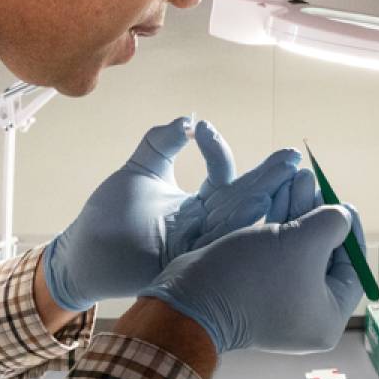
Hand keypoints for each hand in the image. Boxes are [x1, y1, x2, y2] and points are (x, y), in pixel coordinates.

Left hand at [42, 118, 303, 310]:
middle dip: (271, 178)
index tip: (201, 127)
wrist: (85, 251)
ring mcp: (202, 244)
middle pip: (245, 198)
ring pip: (243, 218)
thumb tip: (186, 119)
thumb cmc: (108, 215)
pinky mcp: (194, 259)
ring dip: (267, 196)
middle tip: (293, 157)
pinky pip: (225, 240)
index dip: (217, 151)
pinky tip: (260, 201)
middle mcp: (207, 225)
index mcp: (198, 206)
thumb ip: (162, 142)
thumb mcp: (141, 169)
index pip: (223, 176)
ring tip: (287, 173)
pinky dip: (245, 222)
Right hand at [141, 204, 367, 353]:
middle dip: (318, 214)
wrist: (191, 298)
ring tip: (298, 178)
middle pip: (324, 257)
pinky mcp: (255, 289)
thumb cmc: (253, 276)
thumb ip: (332, 224)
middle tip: (313, 182)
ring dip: (298, 212)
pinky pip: (275, 254)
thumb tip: (342, 216)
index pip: (354, 270)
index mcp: (327, 317)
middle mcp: (307, 315)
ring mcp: (279, 303)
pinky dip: (278, 225)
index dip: (351, 231)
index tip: (343, 204)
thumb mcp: (304, 243)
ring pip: (297, 250)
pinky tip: (278, 193)